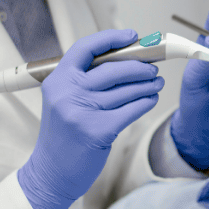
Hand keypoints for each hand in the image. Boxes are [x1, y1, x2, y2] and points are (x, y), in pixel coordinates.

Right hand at [17, 29, 162, 208]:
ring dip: (147, 84)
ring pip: (126, 90)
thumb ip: (84, 80)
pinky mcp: (98, 130)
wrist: (51, 172)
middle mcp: (67, 93)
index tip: (131, 36)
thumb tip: (124, 58)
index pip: (85, 48)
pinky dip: (145, 102)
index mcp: (57, 80)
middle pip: (113, 69)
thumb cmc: (63, 134)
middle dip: (139, 66)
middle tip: (152, 68)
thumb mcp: (64, 100)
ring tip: (157, 82)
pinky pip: (131, 109)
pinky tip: (151, 99)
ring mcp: (82, 112)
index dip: (110, 38)